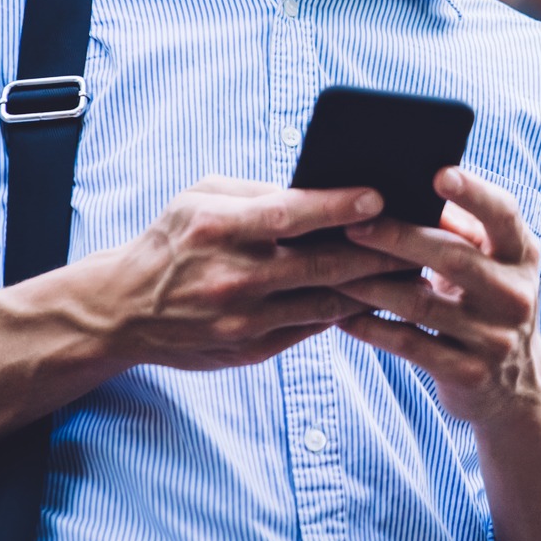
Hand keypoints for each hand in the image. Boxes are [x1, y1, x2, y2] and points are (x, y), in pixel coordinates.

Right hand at [102, 173, 402, 369]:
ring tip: (410, 268)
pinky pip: (312, 327)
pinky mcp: (251, 349)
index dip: (339, 205)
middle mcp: (233, 277)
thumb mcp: (202, 199)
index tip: (381, 195)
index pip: (291, 214)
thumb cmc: (172, 241)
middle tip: (417, 237)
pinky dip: (345, 311)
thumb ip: (260, 195)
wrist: (122, 309)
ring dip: (372, 286)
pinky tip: (372, 295)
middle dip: (377, 251)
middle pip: (322, 264)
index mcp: (218, 228)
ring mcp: (244, 320)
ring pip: (326, 302)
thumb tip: (327, 190)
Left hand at [334, 167, 540, 429]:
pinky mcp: (468, 372)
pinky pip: (409, 345)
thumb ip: (460, 229)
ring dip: (370, 284)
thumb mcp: (490, 265)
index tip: (438, 174)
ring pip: (421, 303)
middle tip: (352, 226)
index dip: (473, 193)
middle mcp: (515, 294)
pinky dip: (371, 327)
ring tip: (331, 269)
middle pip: (452, 257)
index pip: (503, 214)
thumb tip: (404, 190)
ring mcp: (494, 338)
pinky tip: (341, 314)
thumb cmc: (486, 304)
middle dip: (397, 238)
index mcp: (521, 254)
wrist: (514, 387)